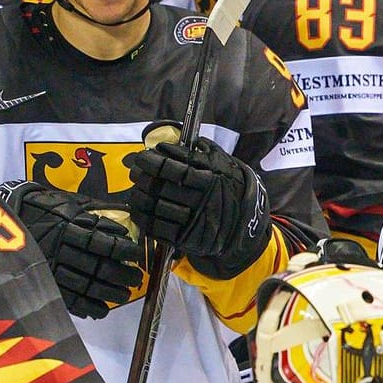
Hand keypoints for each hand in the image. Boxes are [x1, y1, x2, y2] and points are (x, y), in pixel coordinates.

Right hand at [0, 181, 143, 317]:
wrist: (0, 217)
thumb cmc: (43, 208)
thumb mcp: (70, 203)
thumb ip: (96, 212)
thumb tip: (127, 218)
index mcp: (70, 227)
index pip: (105, 243)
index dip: (124, 251)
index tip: (137, 255)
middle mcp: (61, 249)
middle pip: (98, 267)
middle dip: (121, 276)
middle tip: (135, 279)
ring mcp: (49, 268)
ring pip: (84, 286)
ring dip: (108, 294)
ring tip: (123, 296)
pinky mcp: (41, 281)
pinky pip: (65, 298)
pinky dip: (85, 307)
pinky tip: (100, 310)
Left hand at [123, 132, 271, 279]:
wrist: (246, 217)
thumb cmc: (229, 185)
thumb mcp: (221, 162)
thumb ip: (196, 152)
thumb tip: (166, 143)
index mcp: (210, 179)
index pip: (173, 168)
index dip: (153, 161)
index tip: (143, 157)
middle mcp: (201, 200)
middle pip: (160, 188)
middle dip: (142, 178)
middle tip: (136, 172)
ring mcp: (193, 221)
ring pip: (155, 208)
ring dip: (139, 197)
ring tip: (137, 190)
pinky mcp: (186, 238)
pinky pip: (157, 229)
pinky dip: (143, 218)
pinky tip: (140, 210)